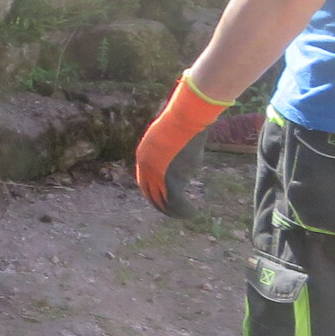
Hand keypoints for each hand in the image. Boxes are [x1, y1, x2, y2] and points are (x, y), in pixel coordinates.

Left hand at [136, 74, 229, 217]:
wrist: (183, 121)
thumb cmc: (181, 122)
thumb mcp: (169, 134)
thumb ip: (169, 147)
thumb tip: (180, 151)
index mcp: (143, 157)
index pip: (144, 182)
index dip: (152, 193)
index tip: (161, 200)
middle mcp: (147, 169)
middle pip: (152, 194)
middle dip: (162, 205)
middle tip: (172, 212)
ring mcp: (158, 175)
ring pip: (164, 201)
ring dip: (174, 211)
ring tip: (185, 214)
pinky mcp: (171, 180)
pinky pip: (176, 201)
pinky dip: (183, 210)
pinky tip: (191, 213)